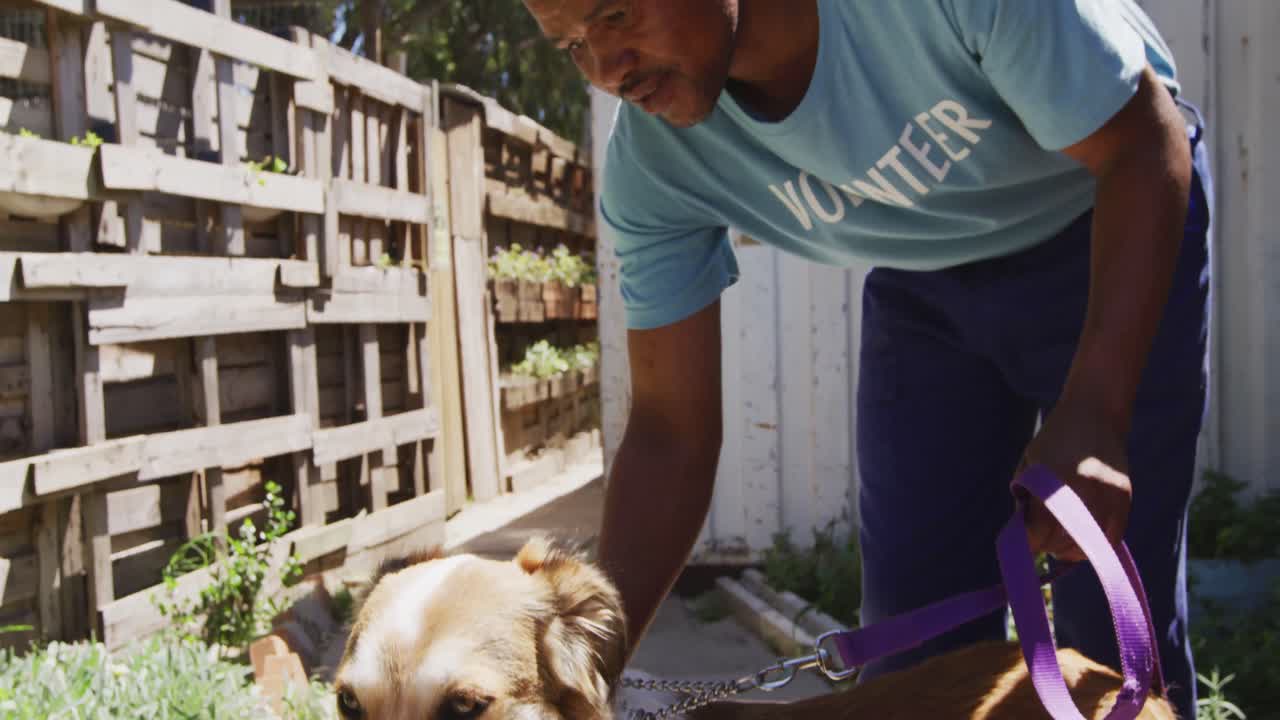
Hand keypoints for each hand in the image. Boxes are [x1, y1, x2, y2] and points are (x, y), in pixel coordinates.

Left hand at [1018, 397, 1131, 563]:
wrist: (1095, 411)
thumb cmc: (1054, 439)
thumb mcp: (1030, 463)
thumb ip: (1024, 499)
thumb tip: (1025, 539)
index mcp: (1054, 479)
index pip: (1038, 530)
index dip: (1028, 541)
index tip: (1023, 542)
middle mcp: (1084, 489)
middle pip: (1061, 540)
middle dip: (1046, 545)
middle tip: (1040, 541)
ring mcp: (1108, 495)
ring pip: (1087, 545)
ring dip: (1069, 549)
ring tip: (1058, 542)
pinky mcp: (1125, 497)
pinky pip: (1111, 538)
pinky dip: (1094, 545)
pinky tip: (1081, 540)